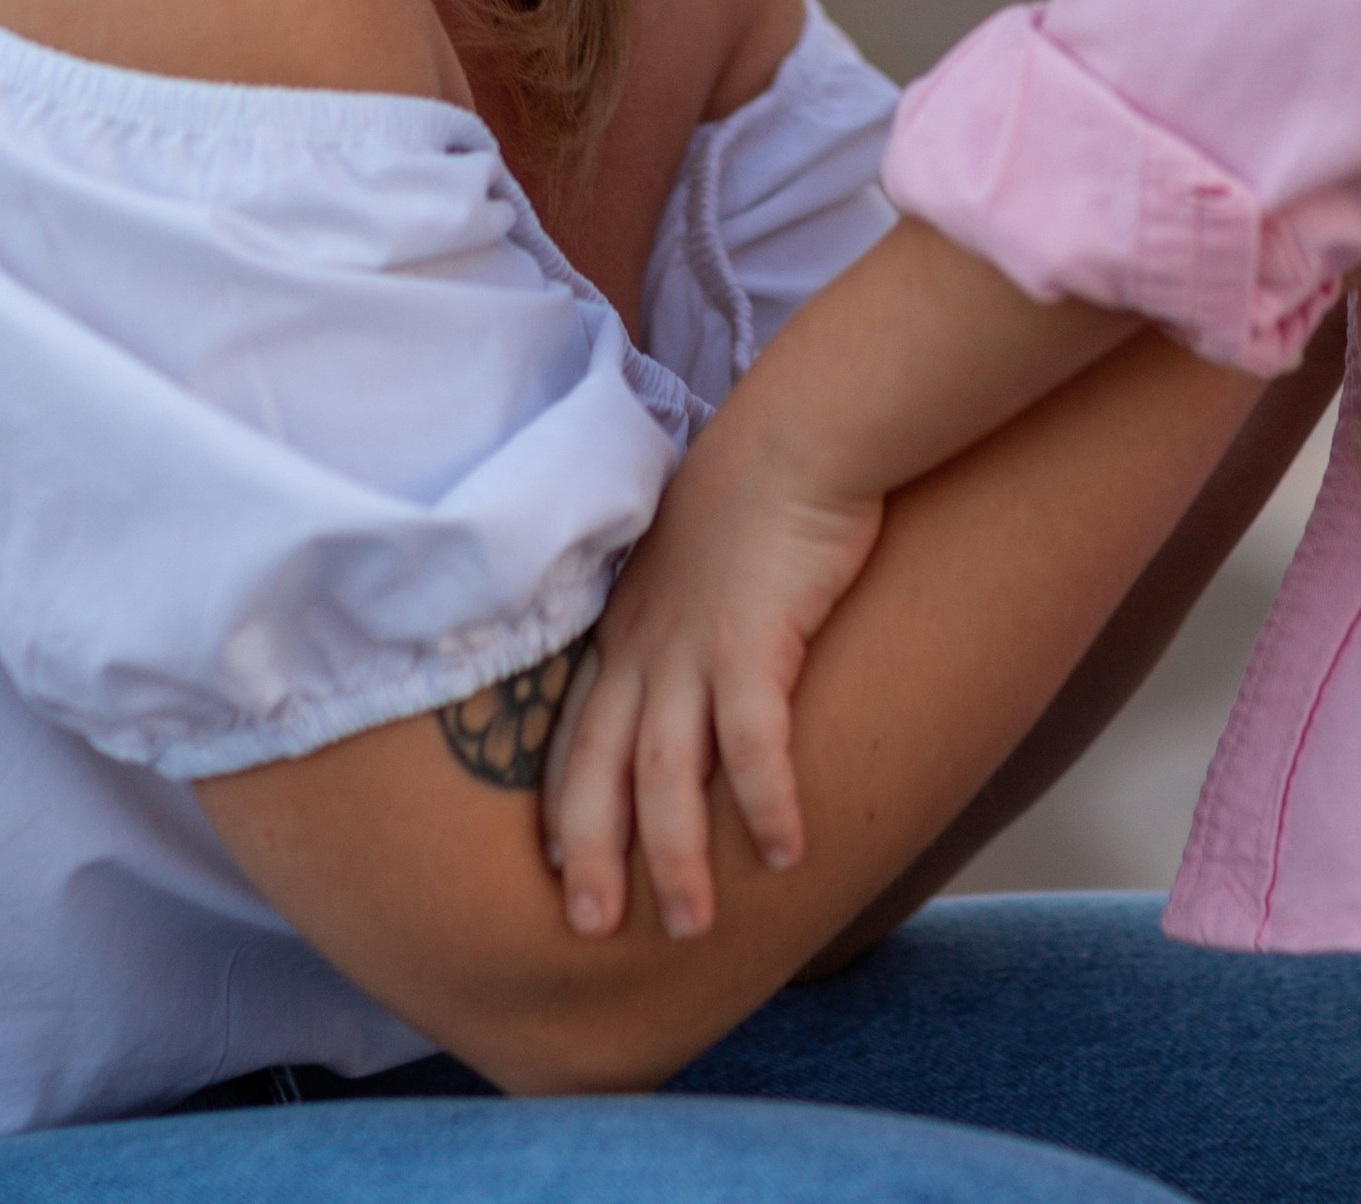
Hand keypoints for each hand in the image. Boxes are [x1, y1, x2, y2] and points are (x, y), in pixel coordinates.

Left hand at [542, 424, 883, 948]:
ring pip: (665, 775)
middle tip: (589, 931)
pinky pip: (750, 744)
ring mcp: (693, 645)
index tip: (556, 865)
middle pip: (600, 768)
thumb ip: (694, 600)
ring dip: (674, 857)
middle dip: (592, 855)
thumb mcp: (701, 548)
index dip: (565, 802)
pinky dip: (761, 803)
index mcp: (629, 623)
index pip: (577, 728)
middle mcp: (646, 643)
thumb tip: (714, 634)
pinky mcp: (754, 640)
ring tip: (690, 926)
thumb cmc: (763, 481)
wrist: (803, 428)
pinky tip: (784, 855)